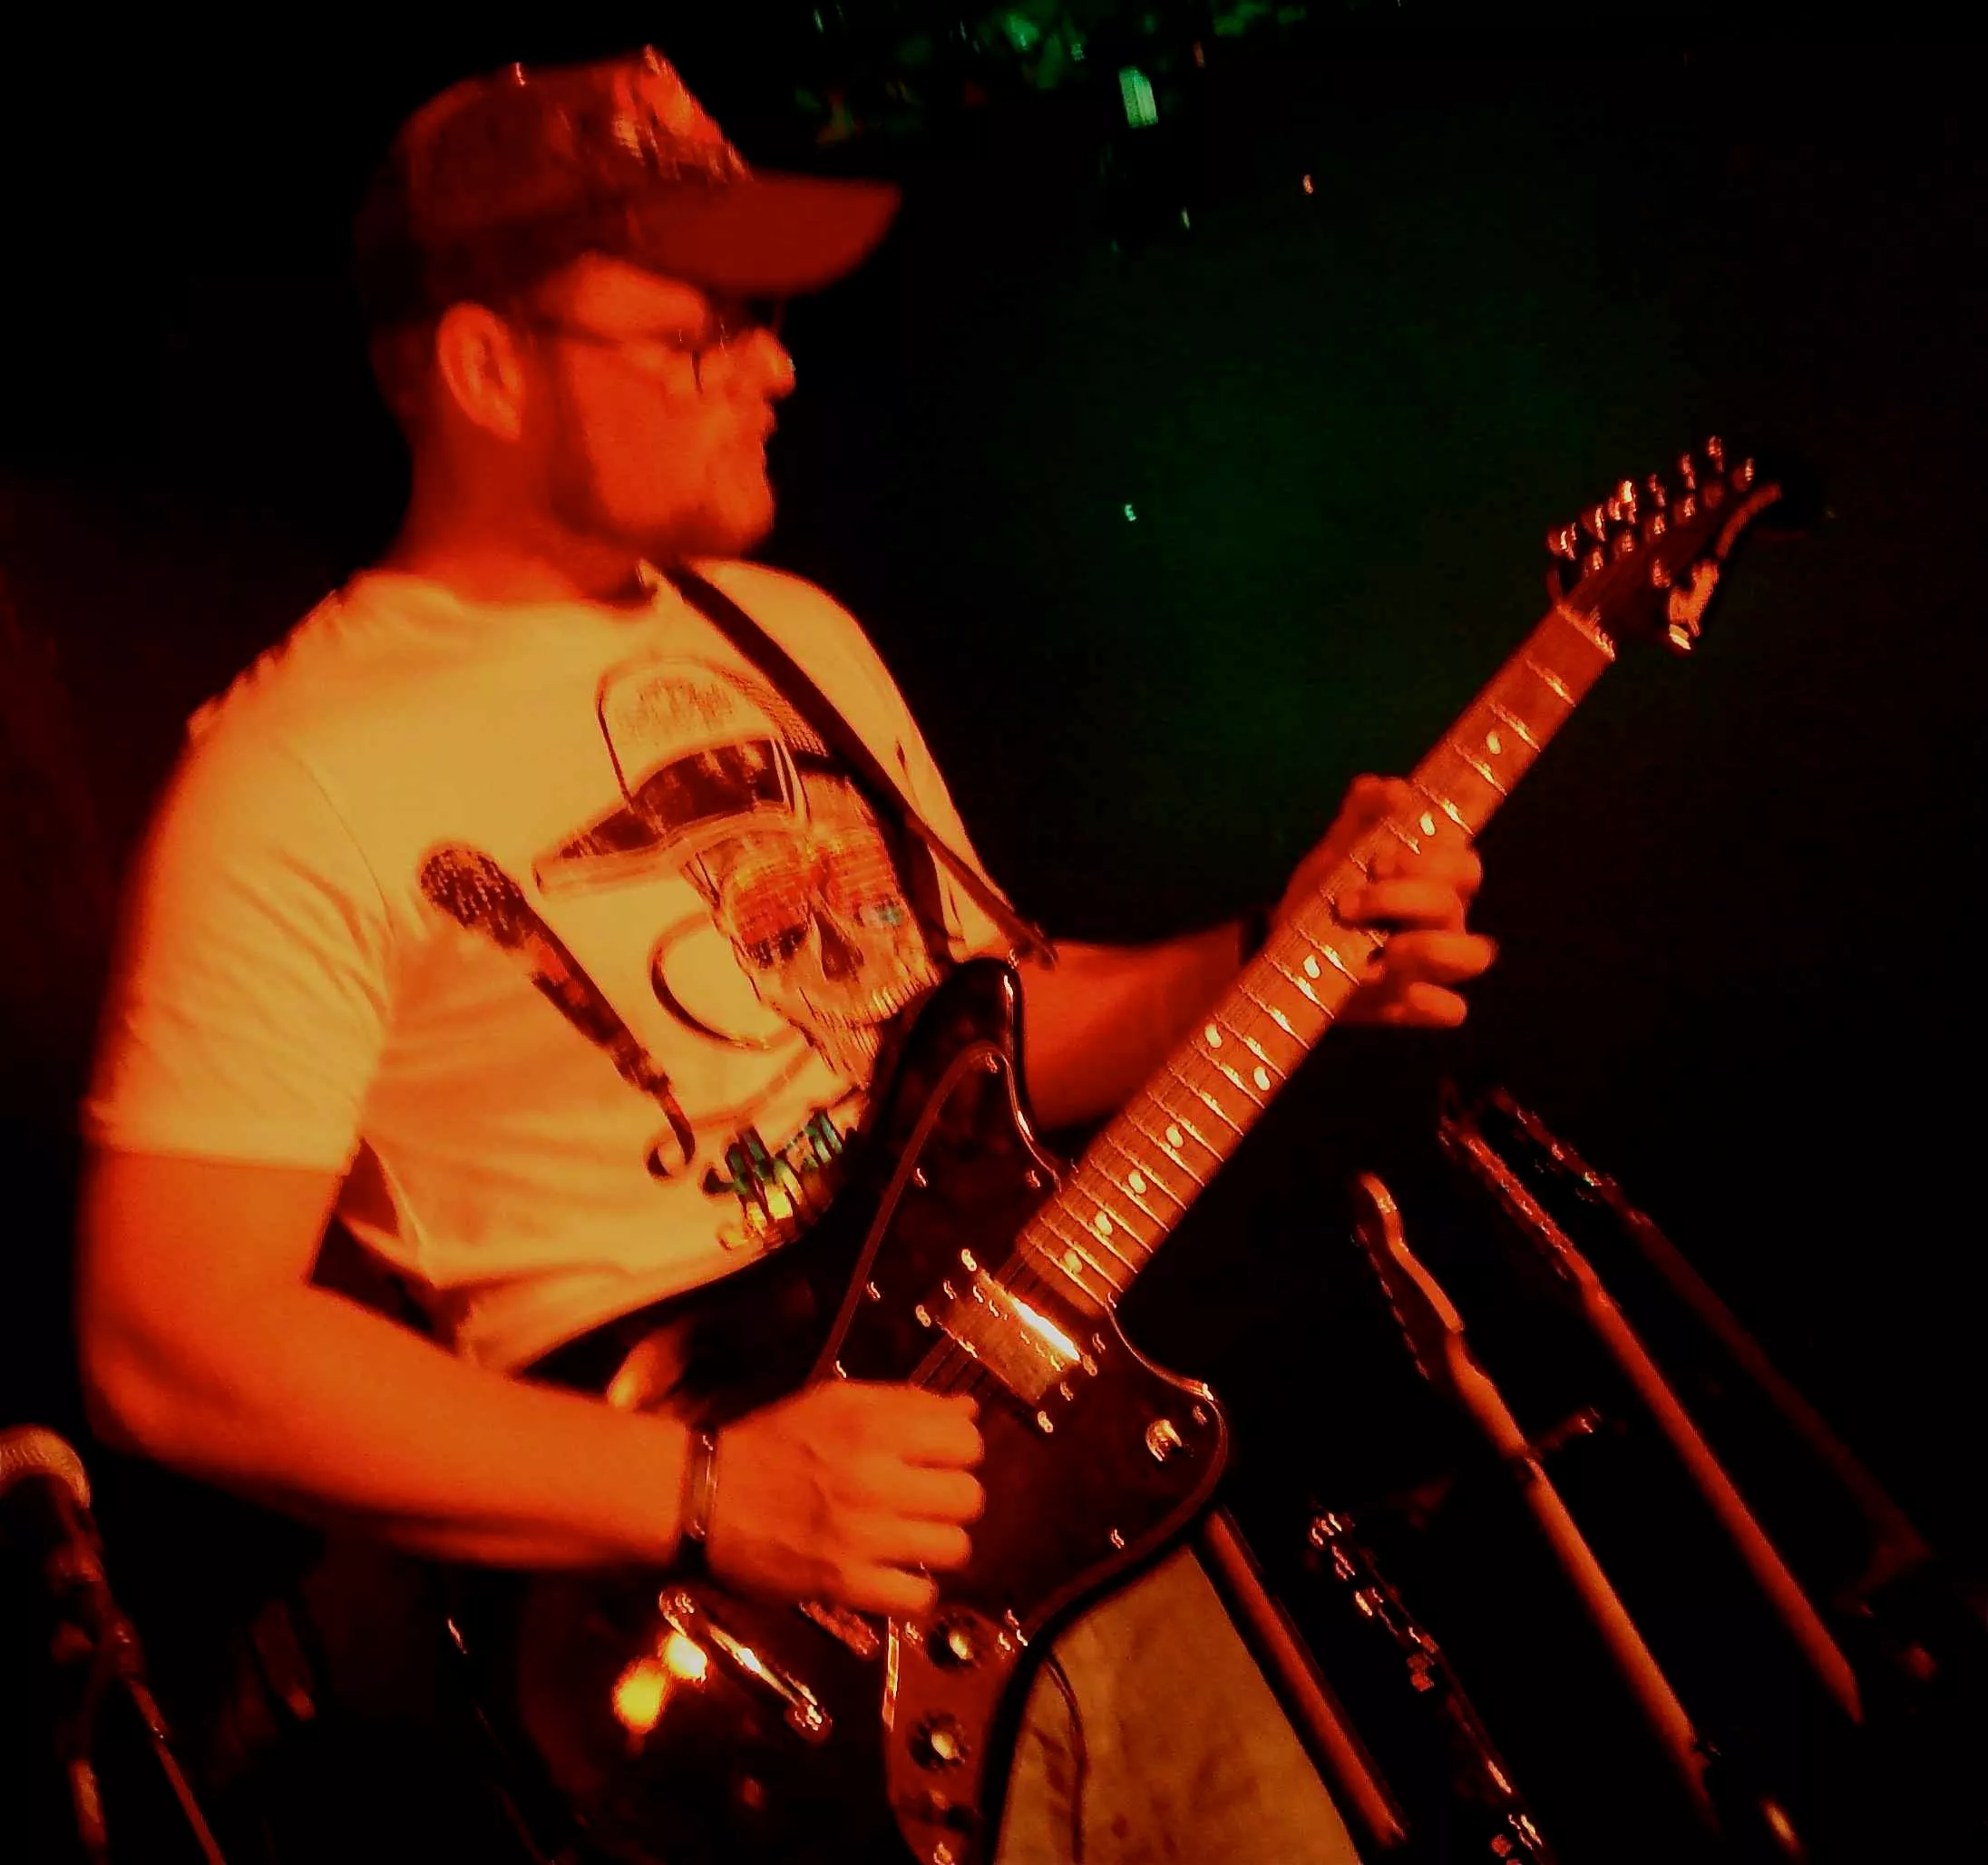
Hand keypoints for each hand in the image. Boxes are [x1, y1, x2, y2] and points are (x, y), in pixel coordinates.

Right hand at [704, 1381, 984, 1615]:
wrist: (706, 1496)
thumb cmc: (774, 1442)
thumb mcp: (835, 1401)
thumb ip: (905, 1402)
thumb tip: (969, 1411)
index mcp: (874, 1427)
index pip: (968, 1441)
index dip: (958, 1452)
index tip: (936, 1460)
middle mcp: (875, 1479)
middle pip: (969, 1498)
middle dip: (952, 1499)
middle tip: (924, 1503)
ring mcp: (862, 1536)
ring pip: (953, 1549)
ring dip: (937, 1546)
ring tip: (911, 1540)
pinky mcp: (844, 1584)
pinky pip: (917, 1599)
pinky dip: (914, 1592)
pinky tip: (896, 1576)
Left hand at [1276, 774, 1495, 1027]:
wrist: (1282, 959)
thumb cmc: (1321, 900)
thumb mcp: (1332, 857)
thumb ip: (1359, 818)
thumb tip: (1386, 786)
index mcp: (1432, 881)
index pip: (1464, 864)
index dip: (1428, 861)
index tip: (1377, 862)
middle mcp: (1445, 922)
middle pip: (1456, 904)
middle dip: (1403, 900)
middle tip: (1349, 903)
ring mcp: (1436, 966)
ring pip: (1474, 956)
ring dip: (1427, 950)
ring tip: (1378, 953)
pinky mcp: (1417, 1005)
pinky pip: (1449, 1010)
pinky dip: (1422, 1002)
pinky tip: (1380, 989)